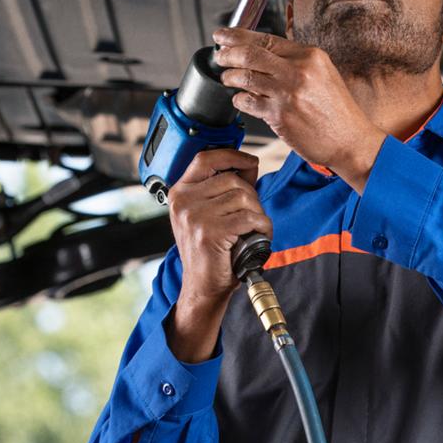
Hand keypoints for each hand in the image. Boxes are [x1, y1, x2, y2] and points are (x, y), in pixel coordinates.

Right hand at [167, 147, 272, 303]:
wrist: (203, 287)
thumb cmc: (210, 251)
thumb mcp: (209, 214)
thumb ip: (224, 188)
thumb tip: (249, 164)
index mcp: (180, 193)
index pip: (205, 158)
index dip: (232, 155)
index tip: (250, 161)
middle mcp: (183, 202)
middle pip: (232, 180)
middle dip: (252, 197)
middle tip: (252, 217)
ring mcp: (194, 217)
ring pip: (243, 197)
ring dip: (258, 213)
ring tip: (253, 229)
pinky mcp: (210, 232)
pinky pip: (249, 218)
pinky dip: (262, 227)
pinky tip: (258, 237)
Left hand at [212, 27, 385, 189]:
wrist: (351, 141)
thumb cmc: (338, 112)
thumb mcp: (324, 74)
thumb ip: (296, 62)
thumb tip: (261, 54)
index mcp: (310, 56)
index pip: (265, 39)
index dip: (237, 36)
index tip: (223, 35)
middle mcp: (298, 71)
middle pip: (250, 54)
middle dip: (227, 54)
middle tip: (220, 57)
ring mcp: (288, 93)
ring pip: (245, 77)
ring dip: (229, 77)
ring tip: (227, 79)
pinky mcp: (280, 116)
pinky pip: (248, 102)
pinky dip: (239, 100)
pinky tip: (242, 100)